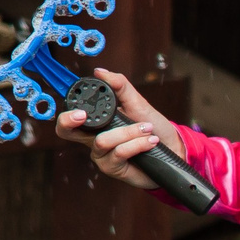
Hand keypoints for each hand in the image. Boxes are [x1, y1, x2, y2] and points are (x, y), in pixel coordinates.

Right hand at [57, 68, 183, 191]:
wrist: (174, 149)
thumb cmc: (154, 127)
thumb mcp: (138, 103)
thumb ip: (120, 86)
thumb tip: (99, 71)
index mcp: (95, 122)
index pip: (70, 117)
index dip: (66, 113)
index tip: (79, 110)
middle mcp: (92, 138)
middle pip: (65, 132)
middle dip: (68, 122)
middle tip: (81, 116)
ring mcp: (102, 154)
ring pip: (102, 141)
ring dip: (128, 133)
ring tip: (148, 130)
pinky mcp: (113, 168)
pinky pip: (119, 153)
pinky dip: (136, 144)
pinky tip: (150, 142)